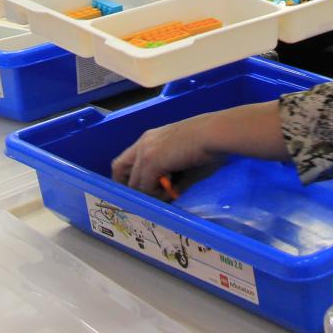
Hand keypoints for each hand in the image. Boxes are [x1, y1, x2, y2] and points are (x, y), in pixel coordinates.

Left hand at [111, 102, 286, 196]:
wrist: (213, 134)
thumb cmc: (207, 143)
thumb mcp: (182, 158)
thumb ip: (170, 174)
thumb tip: (168, 194)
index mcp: (150, 138)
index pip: (126, 160)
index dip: (129, 177)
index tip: (139, 190)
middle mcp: (143, 143)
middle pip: (119, 169)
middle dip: (130, 187)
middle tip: (144, 199)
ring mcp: (145, 152)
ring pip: (134, 183)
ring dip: (149, 194)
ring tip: (169, 193)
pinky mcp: (151, 162)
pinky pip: (146, 188)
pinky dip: (158, 195)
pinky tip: (173, 190)